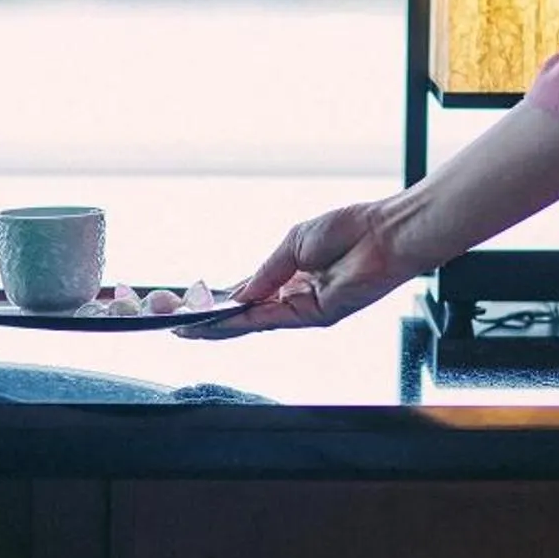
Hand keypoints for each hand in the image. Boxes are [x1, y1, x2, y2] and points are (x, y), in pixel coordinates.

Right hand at [180, 197, 433, 338]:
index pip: (247, 295)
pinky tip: (217, 323)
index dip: (217, 301)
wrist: (383, 234)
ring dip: (216, 326)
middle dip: (208, 319)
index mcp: (290, 276)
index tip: (188, 304)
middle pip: (244, 314)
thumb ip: (264, 272)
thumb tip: (236, 294)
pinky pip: (270, 321)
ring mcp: (304, 310)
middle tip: (175, 321)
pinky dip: (242, 323)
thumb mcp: (293, 244)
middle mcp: (294, 297)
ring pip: (252, 322)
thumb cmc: (349, 229)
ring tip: (184, 328)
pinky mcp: (315, 316)